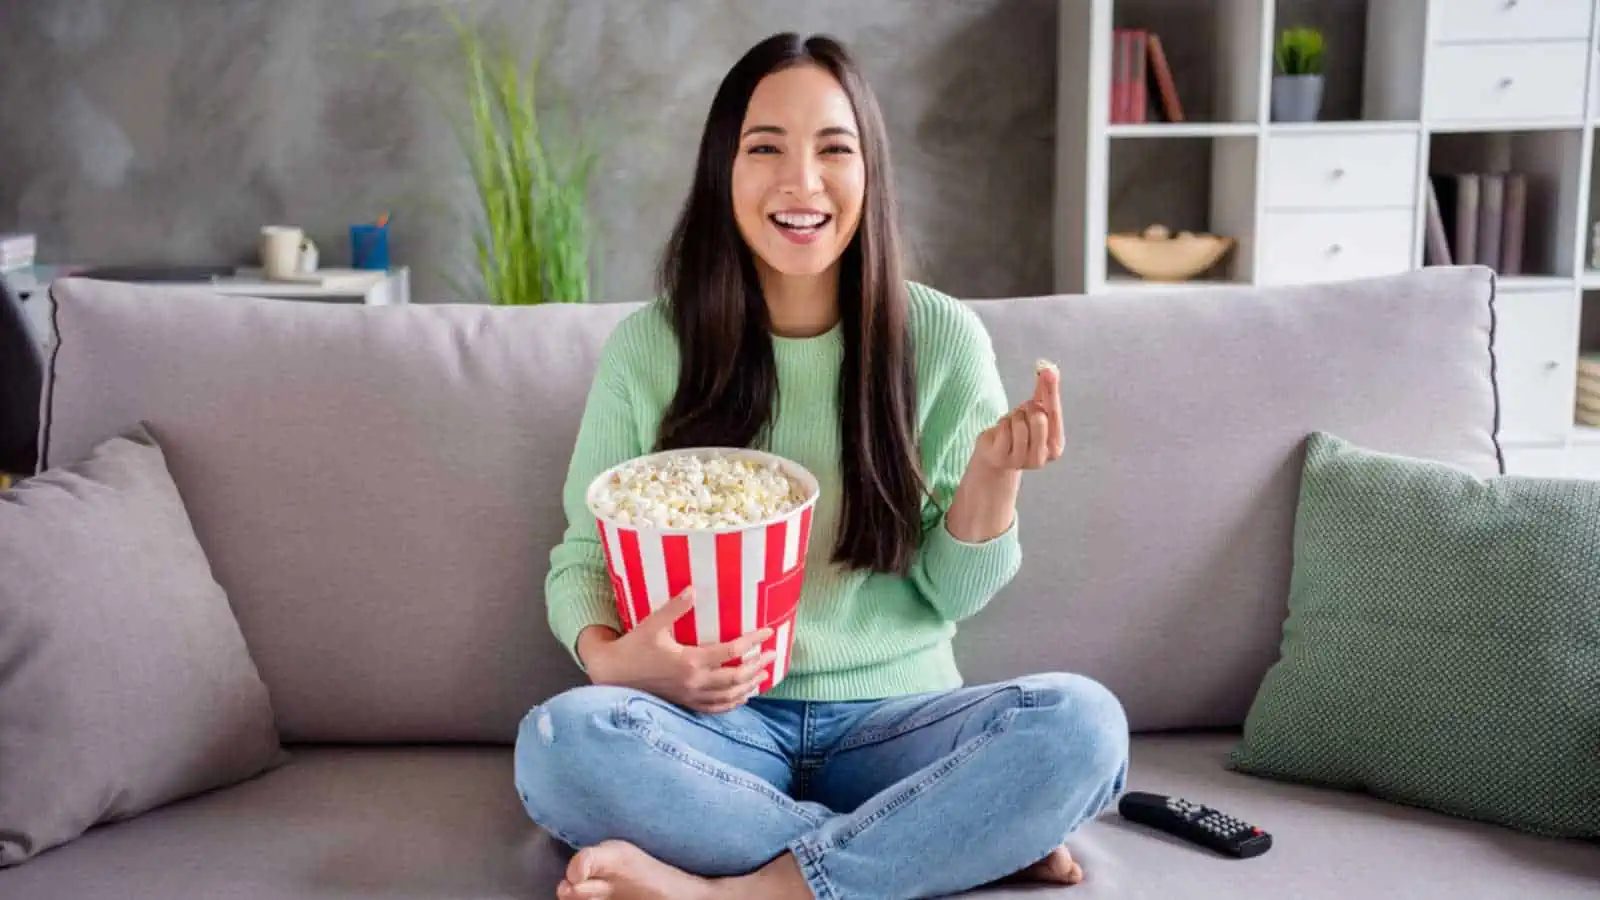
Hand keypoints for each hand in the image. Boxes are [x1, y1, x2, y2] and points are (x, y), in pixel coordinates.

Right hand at [580, 588, 775, 713]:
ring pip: (729, 696)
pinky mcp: (685, 703)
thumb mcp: (652, 624)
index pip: (730, 651)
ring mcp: (691, 695)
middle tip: (771, 655)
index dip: (752, 641)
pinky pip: (715, 708)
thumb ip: (674, 607)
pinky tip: (743, 697)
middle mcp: (694, 681)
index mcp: (689, 661)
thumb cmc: (633, 647)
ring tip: (763, 675)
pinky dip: (732, 703)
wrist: (613, 675)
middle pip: (736, 677)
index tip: (768, 632)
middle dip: (757, 666)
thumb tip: (693, 589)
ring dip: (749, 686)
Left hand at [970, 361, 1063, 475]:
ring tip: (1012, 424)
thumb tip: (1051, 369)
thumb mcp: (1035, 412)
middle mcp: (1041, 457)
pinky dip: (1002, 423)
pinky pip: (1003, 428)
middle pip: (1039, 418)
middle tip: (1024, 410)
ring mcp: (1020, 460)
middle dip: (1028, 407)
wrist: (995, 456)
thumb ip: (1045, 391)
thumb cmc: (1020, 431)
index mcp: (1055, 447)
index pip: (1055, 414)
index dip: (1051, 391)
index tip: (1048, 371)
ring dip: (1013, 416)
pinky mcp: (1001, 458)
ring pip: (1019, 423)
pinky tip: (1001, 431)